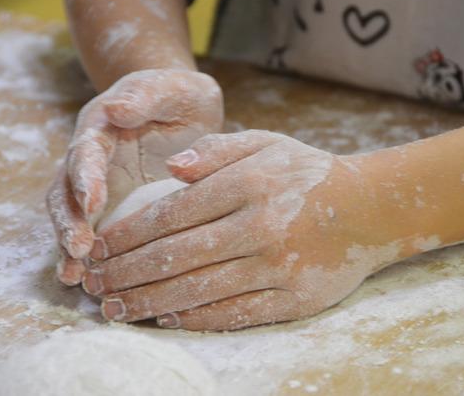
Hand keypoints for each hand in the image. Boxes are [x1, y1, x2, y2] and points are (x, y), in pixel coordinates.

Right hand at [47, 68, 222, 284]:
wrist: (181, 109)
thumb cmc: (179, 96)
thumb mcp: (172, 86)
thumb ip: (146, 94)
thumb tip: (116, 107)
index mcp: (102, 125)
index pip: (87, 151)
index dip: (86, 176)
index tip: (92, 202)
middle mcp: (91, 157)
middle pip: (66, 189)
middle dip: (70, 220)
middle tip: (79, 249)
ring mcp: (97, 182)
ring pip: (72, 215)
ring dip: (70, 243)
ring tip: (75, 275)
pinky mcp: (109, 204)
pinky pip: (92, 229)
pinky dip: (85, 254)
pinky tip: (84, 279)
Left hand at [82, 130, 391, 330]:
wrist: (370, 209)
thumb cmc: (310, 174)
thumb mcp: (268, 143)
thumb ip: (217, 150)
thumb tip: (170, 169)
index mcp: (248, 184)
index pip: (171, 213)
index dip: (127, 234)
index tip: (98, 247)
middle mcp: (259, 226)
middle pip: (176, 255)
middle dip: (126, 272)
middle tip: (93, 283)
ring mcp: (277, 266)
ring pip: (199, 289)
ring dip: (149, 301)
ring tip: (115, 308)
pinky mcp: (294, 298)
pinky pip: (234, 314)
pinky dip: (195, 319)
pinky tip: (166, 319)